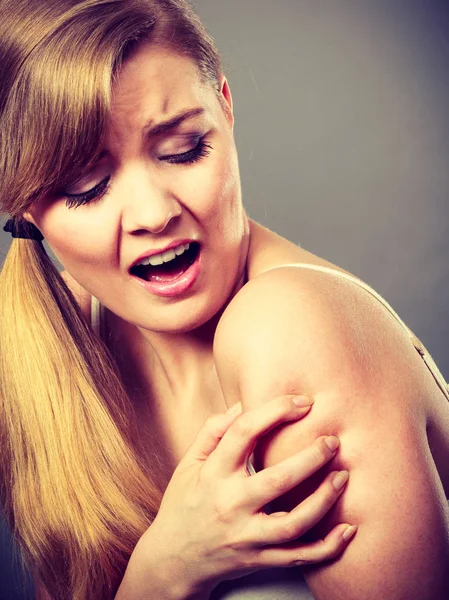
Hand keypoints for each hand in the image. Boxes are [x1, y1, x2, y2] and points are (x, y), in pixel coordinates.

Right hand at [143, 395, 355, 597]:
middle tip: (333, 440)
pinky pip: (298, 558)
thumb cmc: (183, 504)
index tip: (303, 402)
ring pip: (293, 523)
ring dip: (324, 500)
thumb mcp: (188, 463)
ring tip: (343, 476)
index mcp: (213, 473)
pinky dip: (327, 548)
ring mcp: (245, 536)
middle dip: (311, 457)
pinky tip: (348, 530)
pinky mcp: (258, 560)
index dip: (275, 411)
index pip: (244, 432)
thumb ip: (212, 432)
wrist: (172, 560)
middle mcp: (230, 504)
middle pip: (278, 480)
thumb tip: (242, 403)